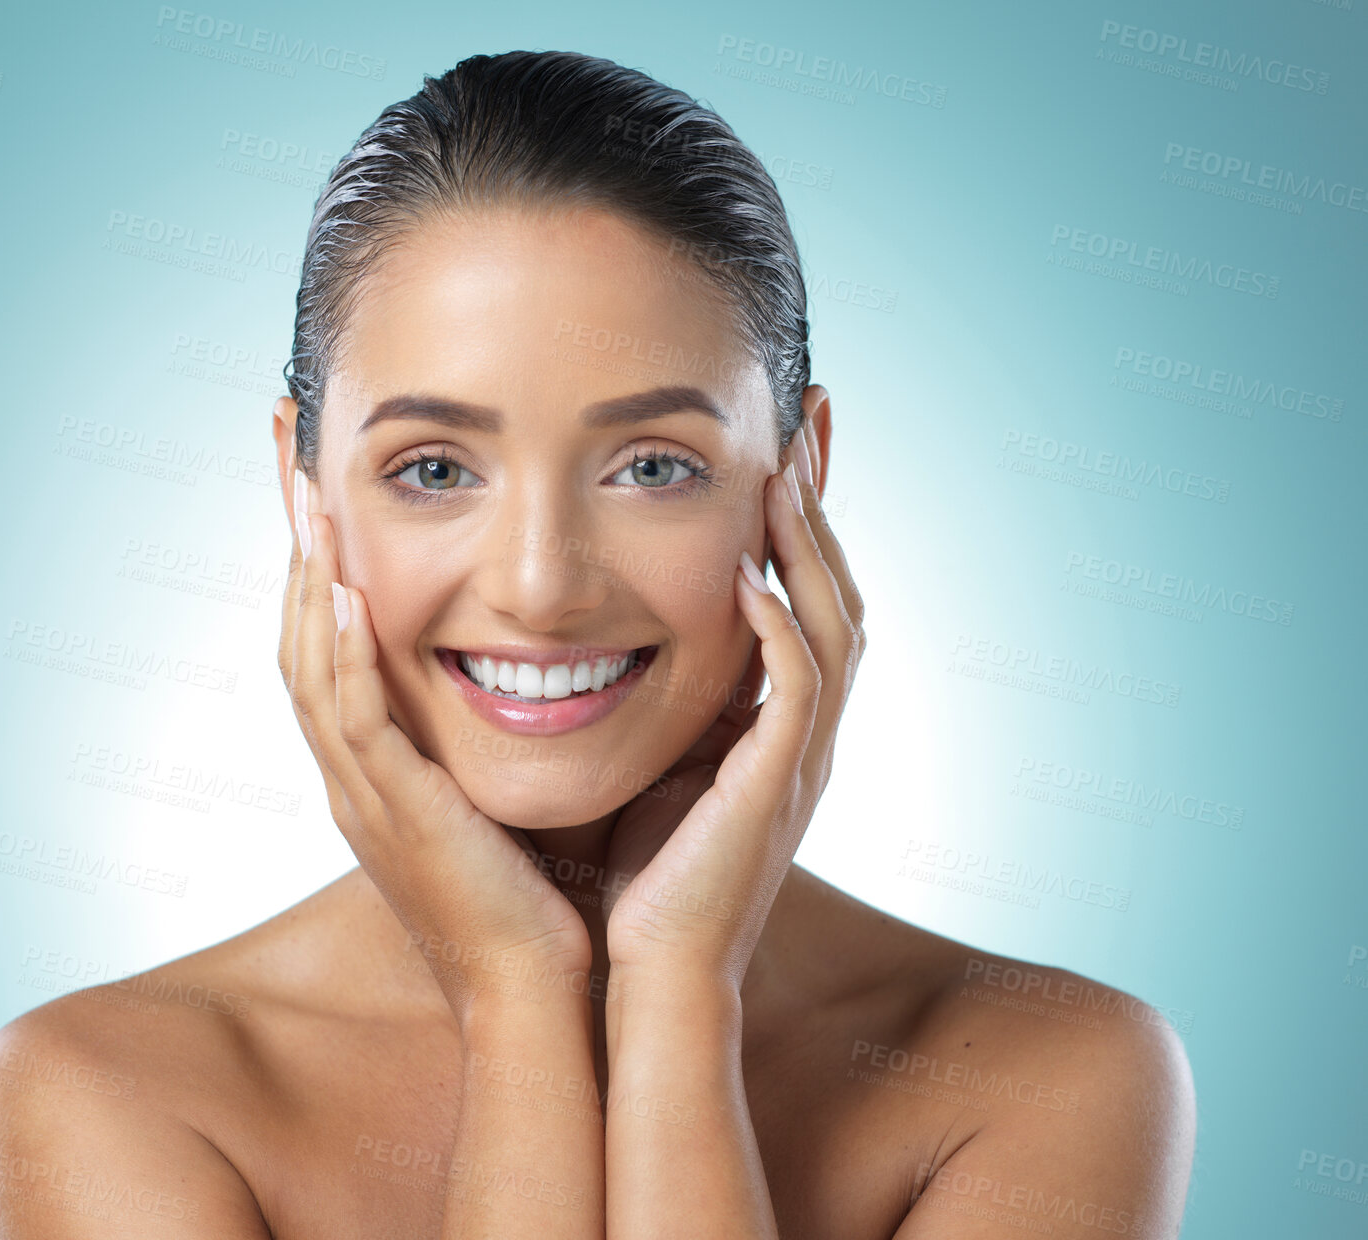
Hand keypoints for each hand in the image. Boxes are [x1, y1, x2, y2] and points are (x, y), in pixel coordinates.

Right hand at [278, 472, 591, 1022]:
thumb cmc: (530, 895)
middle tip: (285, 453)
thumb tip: (525, 668)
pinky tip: (341, 586)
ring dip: (305, 576)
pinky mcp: (393, 812)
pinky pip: (351, 717)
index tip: (319, 484)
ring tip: (306, 494)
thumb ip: (483, 731)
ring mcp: (361, 793)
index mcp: (371, 766)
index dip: (315, 561)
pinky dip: (339, 649)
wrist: (532, 987)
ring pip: (308, 666)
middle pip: (296, 635)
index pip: (324, 643)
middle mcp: (349, 773)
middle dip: (292, 542)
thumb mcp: (492, 794)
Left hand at [602, 430, 865, 987]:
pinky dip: (780, 626)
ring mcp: (799, 760)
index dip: (798, 523)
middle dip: (820, 508)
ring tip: (779, 474)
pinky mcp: (775, 787)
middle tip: (806, 424)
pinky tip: (749, 573)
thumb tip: (613, 639)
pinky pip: (798, 689)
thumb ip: (666, 704)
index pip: (801, 598)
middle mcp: (802, 733)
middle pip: (834, 592)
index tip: (779, 447)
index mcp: (774, 725)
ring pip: (830, 626)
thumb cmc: (641, 878)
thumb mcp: (658, 767)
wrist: (652, 974)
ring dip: (807, 547)